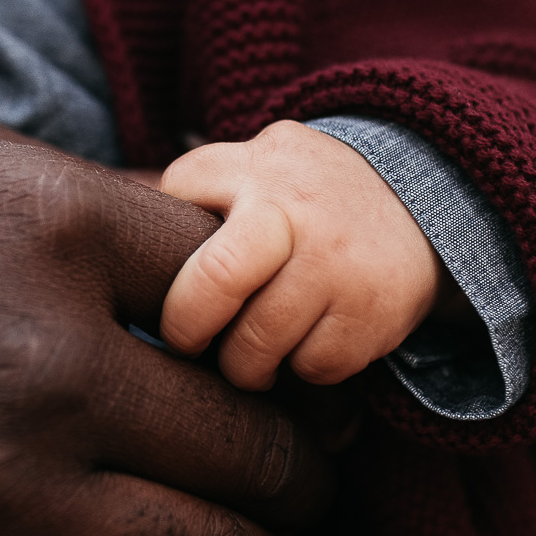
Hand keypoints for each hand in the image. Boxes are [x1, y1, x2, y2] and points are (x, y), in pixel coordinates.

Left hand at [159, 120, 454, 390]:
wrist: (424, 194)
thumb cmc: (303, 196)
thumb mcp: (252, 165)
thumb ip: (191, 190)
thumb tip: (110, 225)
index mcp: (256, 168)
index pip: (181, 198)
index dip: (161, 248)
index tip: (154, 285)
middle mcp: (298, 211)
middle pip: (215, 283)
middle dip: (187, 330)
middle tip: (187, 344)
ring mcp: (339, 263)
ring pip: (258, 344)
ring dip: (245, 364)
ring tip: (250, 352)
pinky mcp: (375, 312)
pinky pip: (312, 367)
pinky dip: (302, 370)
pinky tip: (304, 345)